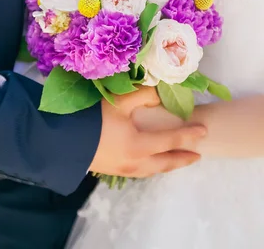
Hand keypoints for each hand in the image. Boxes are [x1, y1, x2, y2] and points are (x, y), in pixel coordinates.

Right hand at [89, 86, 206, 177]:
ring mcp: (123, 169)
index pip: (172, 140)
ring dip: (167, 164)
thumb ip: (142, 95)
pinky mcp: (112, 170)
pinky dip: (152, 167)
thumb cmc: (91, 121)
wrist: (60, 143)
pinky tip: (150, 161)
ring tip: (176, 159)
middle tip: (197, 155)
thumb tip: (160, 92)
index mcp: (139, 146)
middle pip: (166, 163)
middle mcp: (135, 162)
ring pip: (153, 170)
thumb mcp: (118, 103)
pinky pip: (141, 171)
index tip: (204, 131)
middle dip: (183, 159)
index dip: (189, 135)